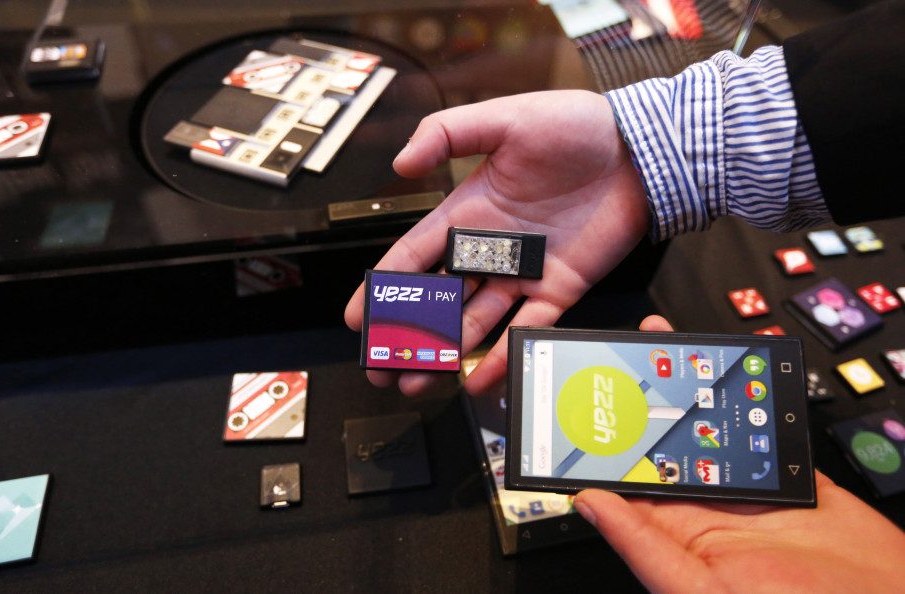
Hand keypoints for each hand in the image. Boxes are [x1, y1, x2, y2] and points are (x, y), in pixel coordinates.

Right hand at [344, 91, 649, 395]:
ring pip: (473, 322)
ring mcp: (522, 273)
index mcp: (466, 213)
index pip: (412, 257)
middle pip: (436, 300)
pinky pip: (524, 328)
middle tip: (383, 363)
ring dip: (445, 352)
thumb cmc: (574, 126)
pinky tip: (478, 377)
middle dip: (407, 333)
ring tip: (417, 380)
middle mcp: (489, 249)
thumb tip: (400, 161)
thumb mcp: (504, 119)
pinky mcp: (557, 288)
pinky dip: (502, 355)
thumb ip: (447, 134)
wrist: (638, 149)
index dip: (382, 288)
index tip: (358, 317)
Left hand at [576, 315, 904, 591]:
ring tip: (669, 351)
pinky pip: (761, 429)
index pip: (626, 479)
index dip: (604, 444)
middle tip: (623, 356)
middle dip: (645, 402)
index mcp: (675, 536)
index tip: (583, 406)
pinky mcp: (788, 475)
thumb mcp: (700, 589)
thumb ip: (644, 546)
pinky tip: (733, 371)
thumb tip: (590, 502)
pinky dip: (750, 401)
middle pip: (665, 444)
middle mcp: (706, 509)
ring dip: (693, 394)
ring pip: (710, 430)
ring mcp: (747, 489)